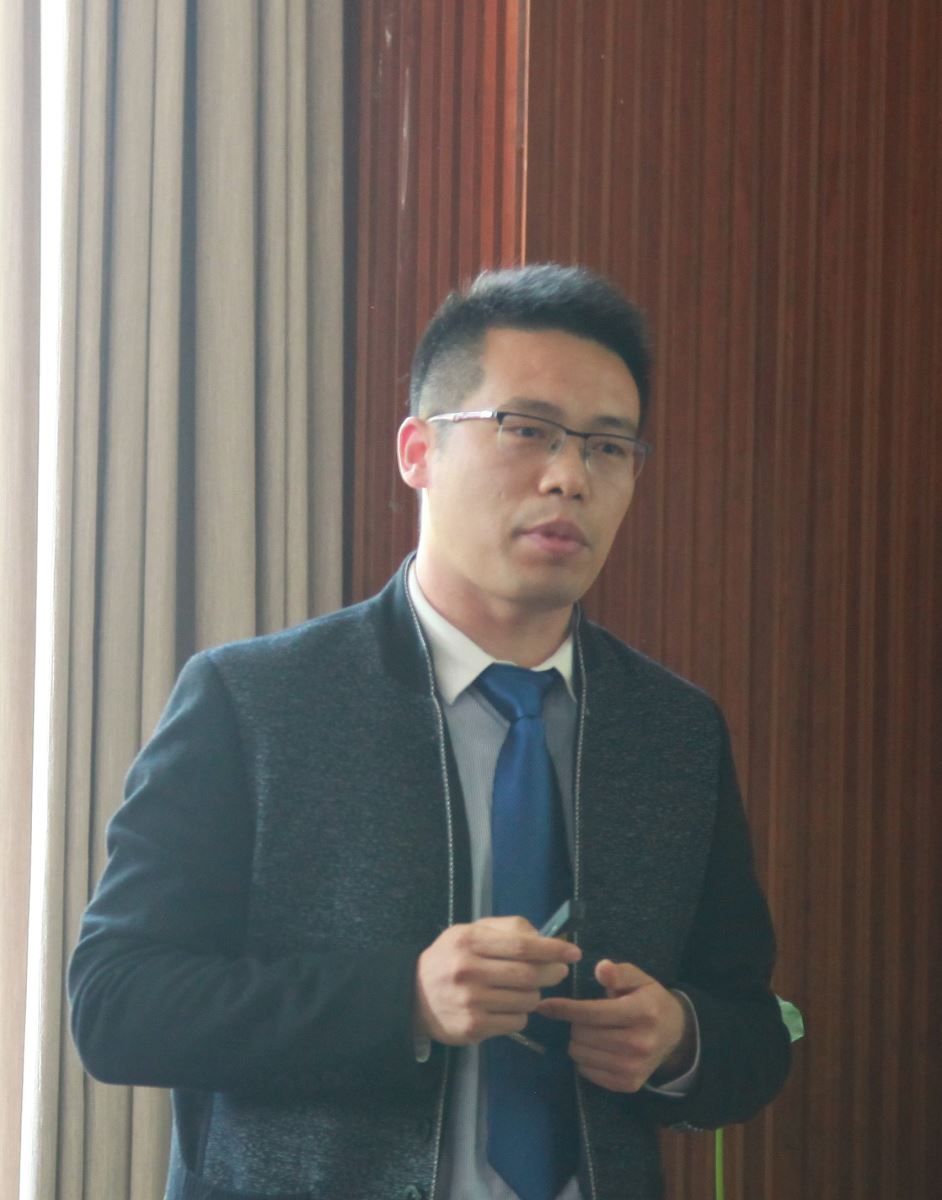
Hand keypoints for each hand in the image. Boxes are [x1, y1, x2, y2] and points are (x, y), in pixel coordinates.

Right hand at [414, 916, 581, 1045]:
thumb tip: (544, 938)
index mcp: (469, 941)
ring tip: (523, 989)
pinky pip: (516, 1022)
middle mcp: (468, 970)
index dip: (552, 949)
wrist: (414, 996)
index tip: (574, 953)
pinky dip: (520, 1014)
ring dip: (535, 995)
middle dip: (552, 973)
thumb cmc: (451, 958)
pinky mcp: (473, 1027)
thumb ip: (507, 929)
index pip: (522, 946)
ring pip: (527, 1000)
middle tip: (558, 972)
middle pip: (528, 974)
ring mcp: (470, 1002)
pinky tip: (506, 1007)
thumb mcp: (471, 932)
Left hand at [537, 958, 693, 1092]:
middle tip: (583, 1017)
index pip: (592, 1013)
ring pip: (581, 1055)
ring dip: (577, 1042)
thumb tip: (601, 967)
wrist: (675, 1034)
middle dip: (574, 1023)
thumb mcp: (639, 979)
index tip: (544, 1005)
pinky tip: (595, 1049)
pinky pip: (588, 1073)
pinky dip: (585, 1060)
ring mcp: (634, 1067)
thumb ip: (619, 973)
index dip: (564, 1008)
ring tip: (589, 1032)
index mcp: (642, 1012)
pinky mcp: (629, 1084)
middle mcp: (639, 1043)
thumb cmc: (650, 1000)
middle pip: (583, 1035)